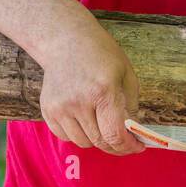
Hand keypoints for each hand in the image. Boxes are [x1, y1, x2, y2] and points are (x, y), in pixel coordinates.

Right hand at [38, 26, 146, 155]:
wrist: (66, 40)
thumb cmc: (101, 54)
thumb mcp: (126, 74)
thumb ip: (131, 106)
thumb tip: (134, 133)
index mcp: (102, 91)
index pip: (114, 134)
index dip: (128, 146)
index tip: (137, 146)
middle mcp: (78, 102)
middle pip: (99, 141)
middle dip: (116, 146)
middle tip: (126, 142)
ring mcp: (60, 107)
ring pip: (82, 142)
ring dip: (97, 140)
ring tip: (105, 127)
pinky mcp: (48, 110)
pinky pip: (65, 136)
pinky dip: (79, 134)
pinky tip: (87, 120)